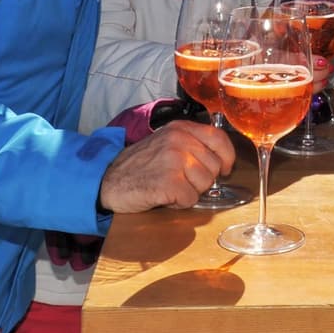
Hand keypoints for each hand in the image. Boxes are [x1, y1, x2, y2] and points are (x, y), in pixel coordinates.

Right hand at [98, 122, 236, 212]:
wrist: (107, 180)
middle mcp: (179, 140)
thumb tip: (222, 162)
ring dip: (190, 192)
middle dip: (201, 180)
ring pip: (205, 185)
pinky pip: (190, 199)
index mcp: (181, 128)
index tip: (224, 169)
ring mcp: (174, 160)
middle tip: (179, 180)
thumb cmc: (139, 165)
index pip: (220, 139)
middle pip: (214, 167)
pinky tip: (162, 196)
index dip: (226, 158)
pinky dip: (178, 203)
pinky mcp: (169, 182)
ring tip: (169, 187)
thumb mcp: (165, 143)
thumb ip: (191, 145)